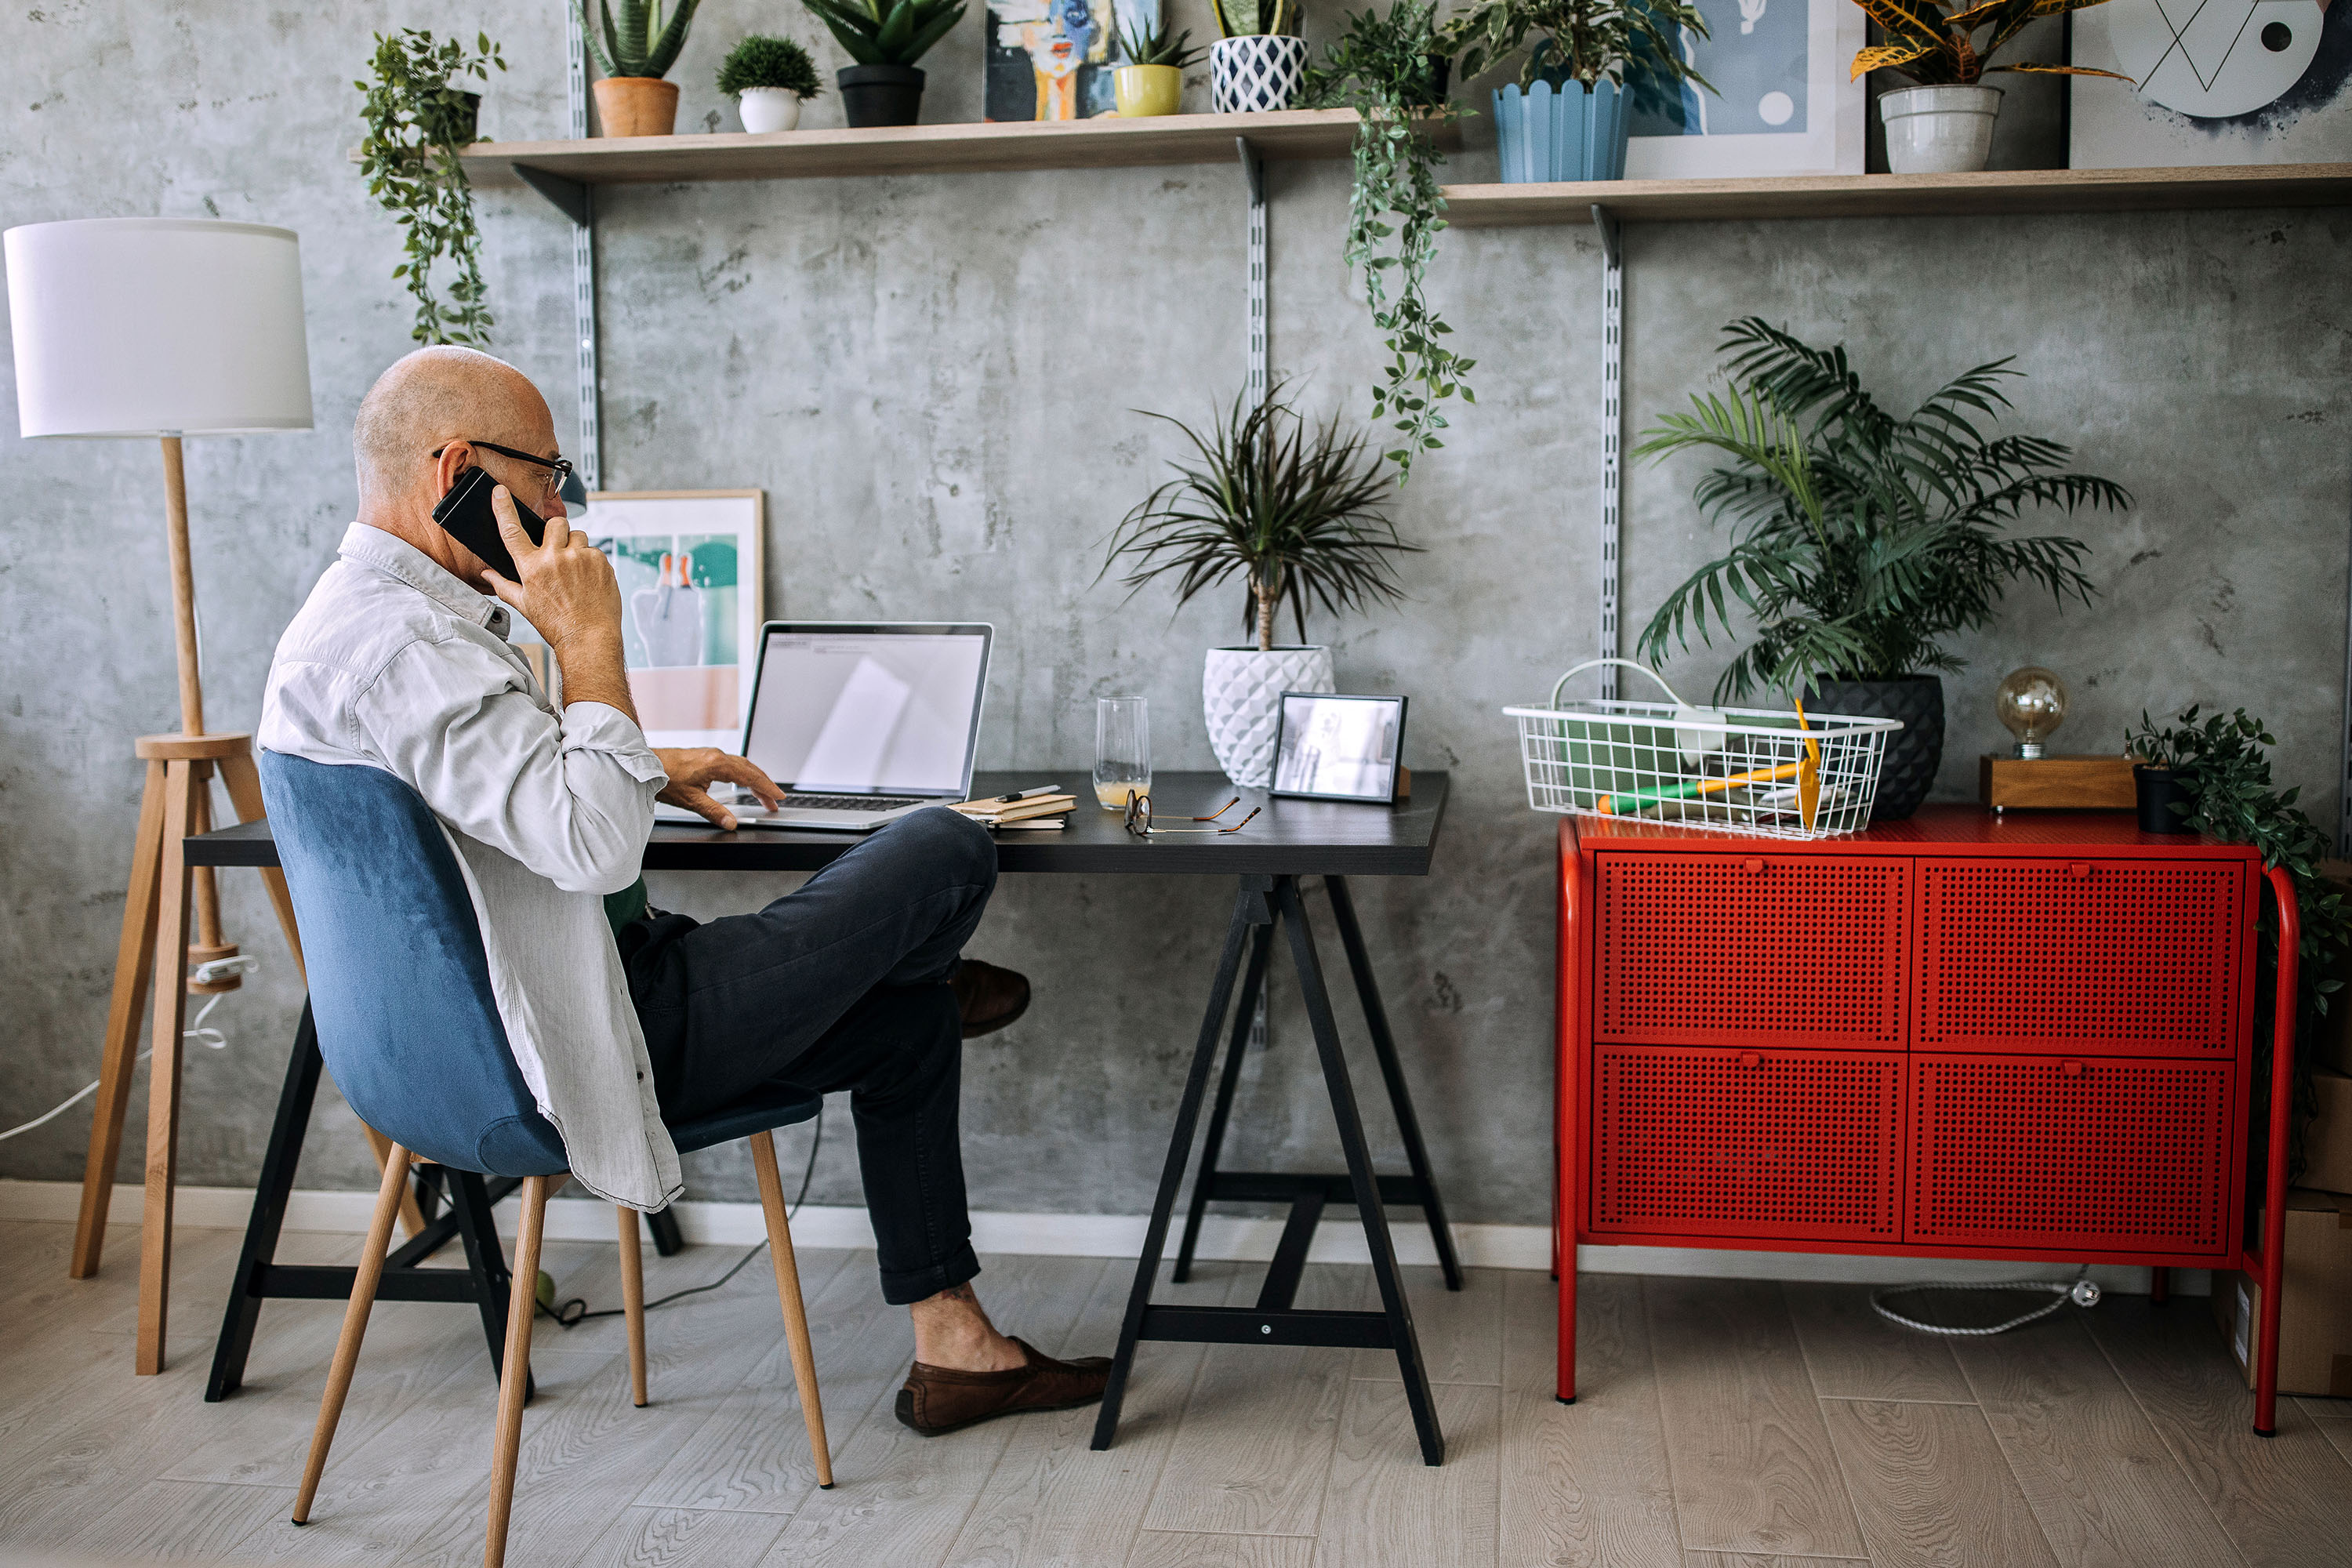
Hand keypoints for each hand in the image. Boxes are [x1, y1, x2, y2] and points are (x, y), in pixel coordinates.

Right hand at [480, 487, 633, 715]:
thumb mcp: (524, 605)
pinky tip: (588, 580)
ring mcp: (580, 558)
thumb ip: (503, 585)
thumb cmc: (555, 624)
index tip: (499, 491)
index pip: (512, 531)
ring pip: (578, 535)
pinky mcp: (601, 561)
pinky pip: (594, 550)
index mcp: (531, 567)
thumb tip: (485, 573)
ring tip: (575, 571)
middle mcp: (555, 558)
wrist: (589, 638)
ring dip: (575, 547)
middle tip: (557, 550)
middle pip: (555, 523)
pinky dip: (591, 561)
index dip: (503, 508)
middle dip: (556, 532)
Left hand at [655, 748, 782, 830]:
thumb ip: (714, 813)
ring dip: (754, 778)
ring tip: (761, 793)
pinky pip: (732, 763)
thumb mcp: (691, 800)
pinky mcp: (704, 756)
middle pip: (750, 769)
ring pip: (741, 765)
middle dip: (764, 785)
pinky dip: (743, 772)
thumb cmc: (664, 778)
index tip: (778, 797)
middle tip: (774, 800)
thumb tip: (731, 823)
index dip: (767, 788)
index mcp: (718, 765)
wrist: (645, 765)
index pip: (751, 777)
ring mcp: (710, 754)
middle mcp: (716, 756)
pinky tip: (740, 779)